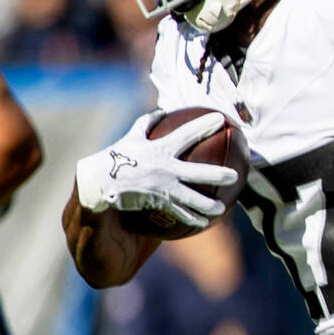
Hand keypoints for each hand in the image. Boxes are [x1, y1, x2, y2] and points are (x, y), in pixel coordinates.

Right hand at [75, 109, 238, 229]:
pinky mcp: (156, 203)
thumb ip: (147, 125)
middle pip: (198, 172)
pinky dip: (190, 218)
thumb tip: (161, 110)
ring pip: (190, 198)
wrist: (98, 183)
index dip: (205, 125)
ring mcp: (162, 188)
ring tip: (222, 209)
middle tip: (236, 176)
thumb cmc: (114, 158)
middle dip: (218, 174)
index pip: (188, 134)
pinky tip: (204, 224)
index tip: (222, 119)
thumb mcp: (130, 138)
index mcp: (160, 149)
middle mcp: (165, 169)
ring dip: (207, 205)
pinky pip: (177, 213)